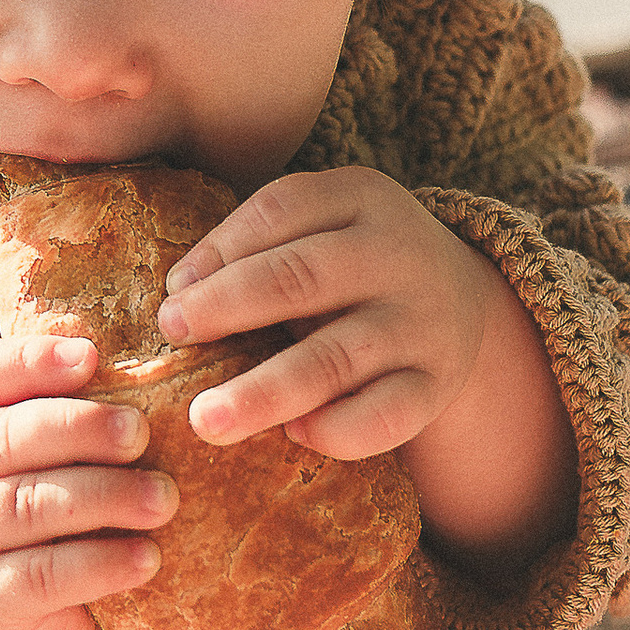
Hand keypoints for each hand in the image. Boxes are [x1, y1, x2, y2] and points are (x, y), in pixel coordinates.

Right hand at [0, 287, 177, 629]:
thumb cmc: (13, 494)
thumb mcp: (4, 433)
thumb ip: (1, 369)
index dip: (29, 362)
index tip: (92, 357)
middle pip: (4, 439)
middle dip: (80, 430)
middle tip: (143, 432)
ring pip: (28, 507)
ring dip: (104, 498)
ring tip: (165, 497)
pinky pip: (43, 577)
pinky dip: (101, 564)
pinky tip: (148, 557)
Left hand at [154, 168, 578, 566]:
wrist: (458, 298)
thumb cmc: (352, 264)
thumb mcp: (320, 225)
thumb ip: (258, 247)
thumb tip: (179, 297)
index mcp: (361, 196)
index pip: (281, 210)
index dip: (219, 249)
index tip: (172, 292)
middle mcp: (398, 254)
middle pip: (302, 276)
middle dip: (227, 306)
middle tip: (172, 335)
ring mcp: (422, 322)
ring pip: (336, 357)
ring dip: (264, 392)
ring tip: (206, 419)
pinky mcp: (436, 383)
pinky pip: (384, 416)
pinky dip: (334, 430)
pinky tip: (293, 433)